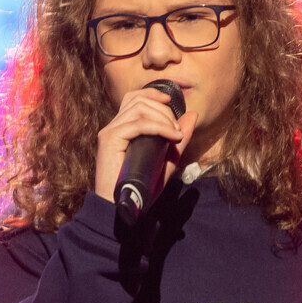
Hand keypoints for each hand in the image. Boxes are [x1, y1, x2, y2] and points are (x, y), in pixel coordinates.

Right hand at [93, 84, 197, 202]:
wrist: (123, 208)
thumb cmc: (141, 188)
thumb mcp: (167, 160)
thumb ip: (178, 139)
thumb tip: (192, 115)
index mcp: (122, 128)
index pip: (134, 98)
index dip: (153, 93)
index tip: (172, 102)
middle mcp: (113, 127)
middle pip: (138, 99)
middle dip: (163, 109)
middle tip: (177, 130)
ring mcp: (109, 132)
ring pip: (139, 108)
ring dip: (163, 117)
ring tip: (175, 134)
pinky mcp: (109, 139)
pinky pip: (138, 124)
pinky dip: (159, 127)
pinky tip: (172, 137)